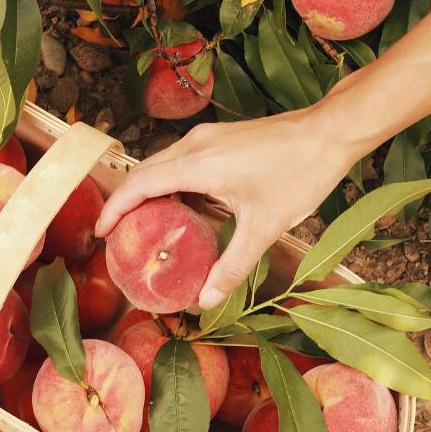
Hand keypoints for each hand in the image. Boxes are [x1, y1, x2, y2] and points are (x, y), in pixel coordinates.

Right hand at [96, 103, 357, 308]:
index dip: (114, 209)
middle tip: (120, 237)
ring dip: (150, 190)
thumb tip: (206, 299)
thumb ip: (232, 266)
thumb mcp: (264, 227)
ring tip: (147, 224)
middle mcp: (195, 145)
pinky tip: (186, 206)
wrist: (330, 131)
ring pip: (163, 163)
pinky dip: (172, 181)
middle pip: (144, 172)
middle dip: (127, 203)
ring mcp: (208, 137)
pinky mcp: (222, 137)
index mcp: (197, 165)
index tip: (100, 233)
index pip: (138, 185)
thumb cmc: (299, 174)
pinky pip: (183, 158)